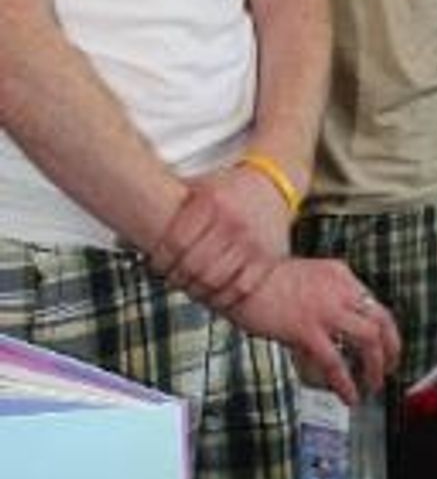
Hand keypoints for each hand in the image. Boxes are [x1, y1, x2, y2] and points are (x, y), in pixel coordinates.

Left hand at [149, 166, 291, 312]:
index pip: (175, 243)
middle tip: (172, 279)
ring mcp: (251, 241)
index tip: (156, 265)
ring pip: (215, 280)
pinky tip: (214, 294)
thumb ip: (167, 208)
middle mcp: (232, 222)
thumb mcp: (198, 188)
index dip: (160, 261)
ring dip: (197, 290)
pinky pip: (241, 287)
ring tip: (191, 287)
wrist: (273, 182)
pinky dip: (224, 297)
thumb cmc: (227, 188)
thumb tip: (121, 238)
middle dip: (177, 278)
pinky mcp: (268, 256)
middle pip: (193, 265)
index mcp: (211, 202)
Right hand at [231, 258, 399, 401]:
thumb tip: (329, 326)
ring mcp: (325, 310)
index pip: (372, 302)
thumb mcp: (303, 278)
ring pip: (368, 341)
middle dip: (391, 348)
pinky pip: (335, 362)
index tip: (384, 342)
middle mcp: (339, 290)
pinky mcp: (307, 330)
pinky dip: (346, 382)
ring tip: (372, 385)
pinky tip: (348, 395)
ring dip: (375, 367)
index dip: (382, 327)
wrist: (237, 274)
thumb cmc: (258, 277)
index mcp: (339, 275)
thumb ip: (321, 298)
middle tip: (390, 367)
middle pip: (381, 320)